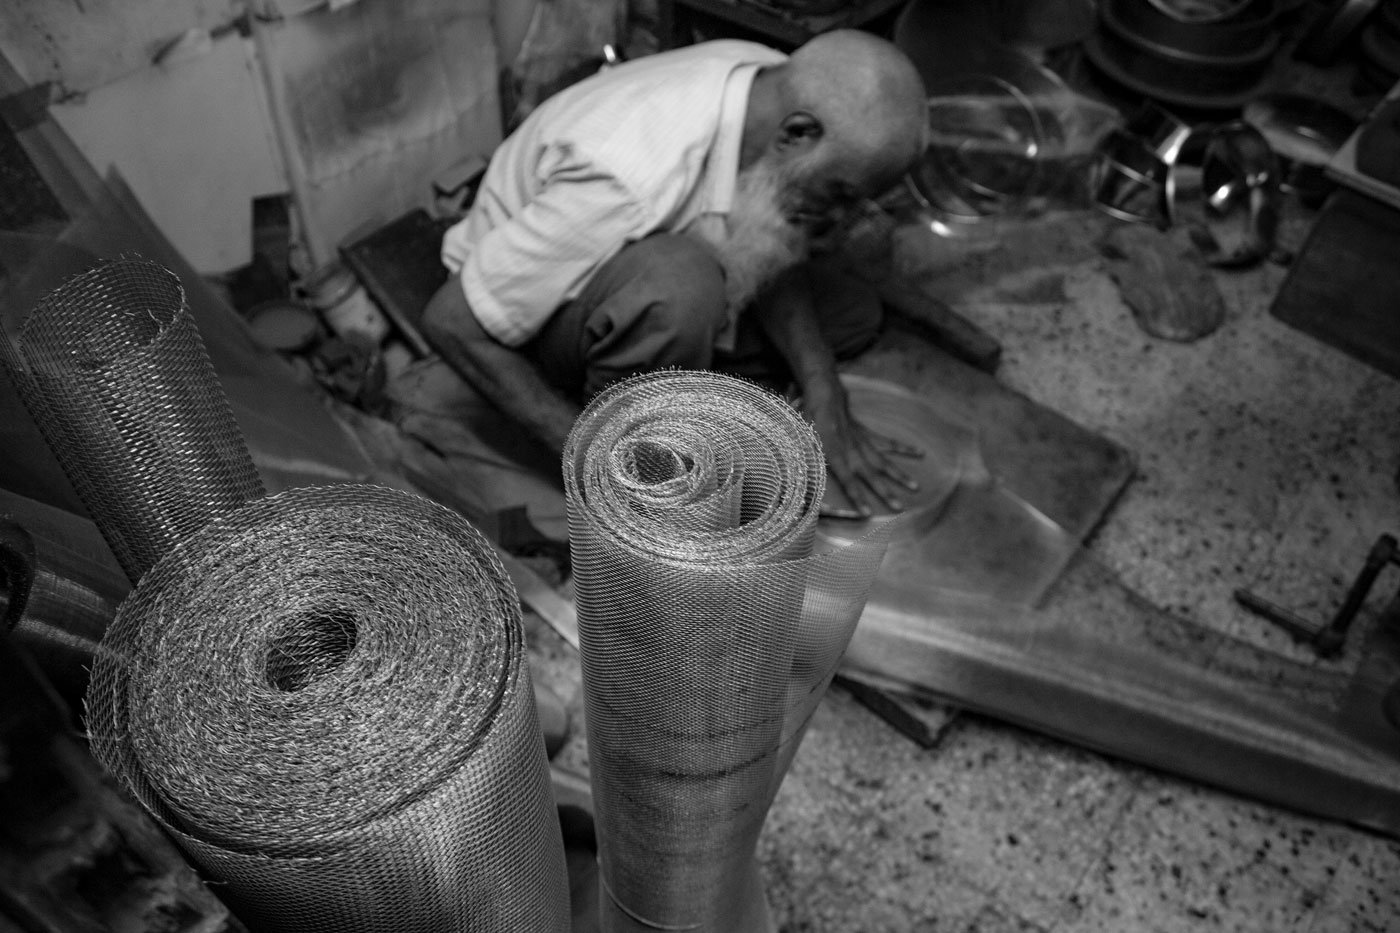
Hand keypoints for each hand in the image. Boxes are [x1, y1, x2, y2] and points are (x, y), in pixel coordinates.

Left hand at [801, 384, 922, 519]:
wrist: (824, 395)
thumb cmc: (810, 421)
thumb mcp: (801, 442)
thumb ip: (803, 464)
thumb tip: (798, 484)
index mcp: (835, 453)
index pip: (847, 480)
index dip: (857, 496)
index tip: (867, 513)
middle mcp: (852, 450)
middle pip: (871, 474)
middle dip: (885, 491)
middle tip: (899, 507)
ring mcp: (863, 442)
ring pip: (884, 461)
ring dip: (899, 475)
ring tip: (916, 487)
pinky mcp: (868, 435)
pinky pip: (888, 442)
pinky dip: (903, 447)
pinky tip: (919, 453)